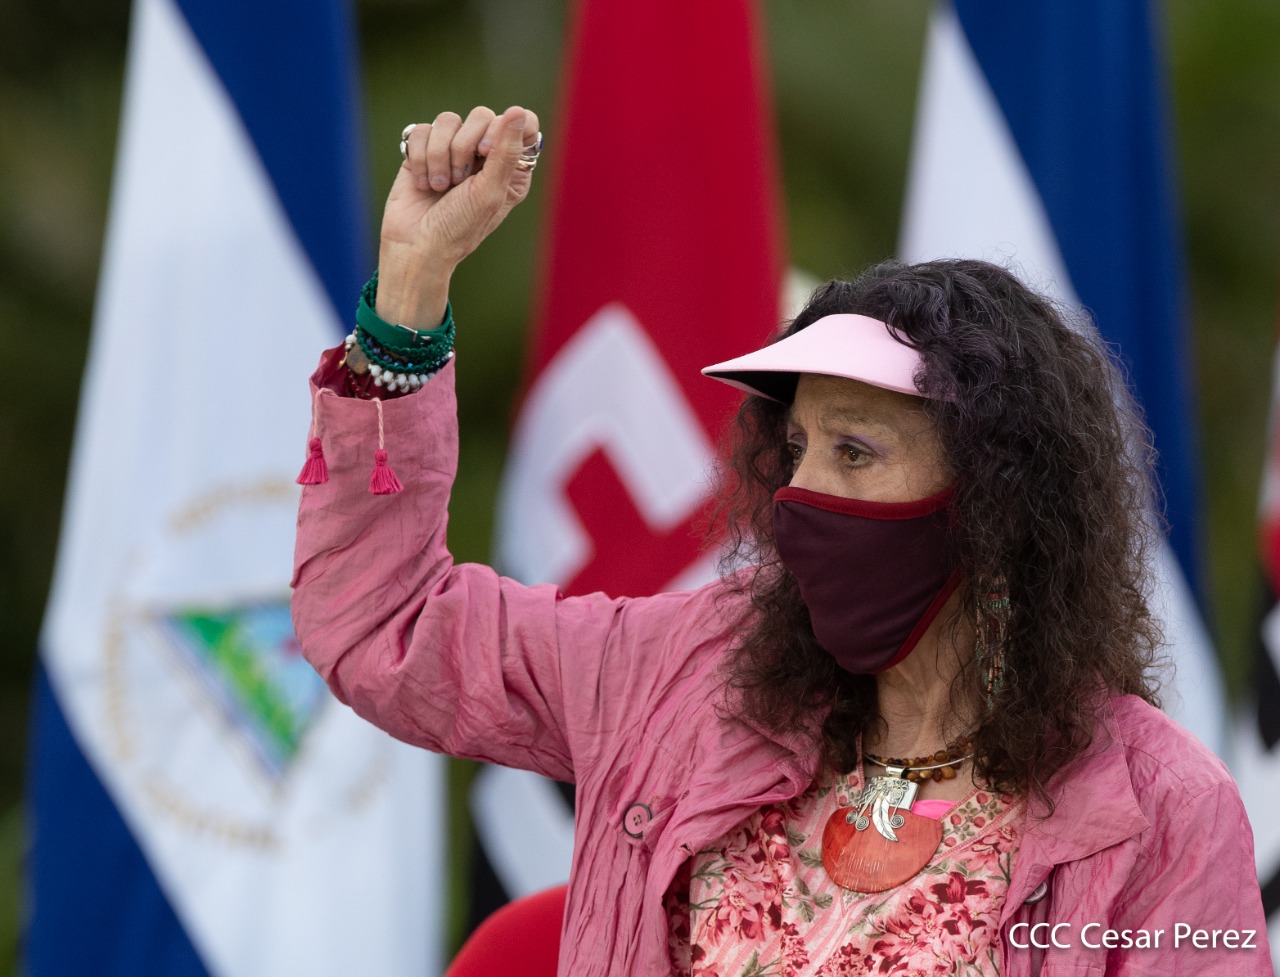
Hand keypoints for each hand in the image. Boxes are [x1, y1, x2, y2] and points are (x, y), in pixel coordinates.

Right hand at [376, 105, 540, 327]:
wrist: (416, 245)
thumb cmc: (459, 227)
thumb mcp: (490, 191)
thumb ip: (506, 151)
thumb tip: (519, 111)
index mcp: (510, 166)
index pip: (523, 122)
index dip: (507, 127)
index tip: (488, 150)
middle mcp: (484, 154)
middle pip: (482, 115)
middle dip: (466, 147)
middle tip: (461, 180)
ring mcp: (452, 149)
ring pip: (448, 120)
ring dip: (441, 156)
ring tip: (441, 187)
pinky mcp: (423, 150)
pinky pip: (422, 130)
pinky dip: (421, 159)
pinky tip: (423, 183)